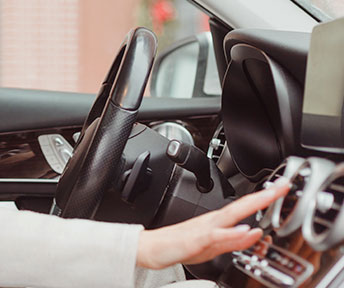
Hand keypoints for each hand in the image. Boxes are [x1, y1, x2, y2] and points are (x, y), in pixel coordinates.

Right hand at [136, 180, 289, 269]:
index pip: (245, 208)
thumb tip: (255, 233)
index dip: (265, 198)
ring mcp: (203, 230)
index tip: (282, 188)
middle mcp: (212, 222)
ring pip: (231, 216)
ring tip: (269, 198)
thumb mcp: (212, 248)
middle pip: (242, 206)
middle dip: (263, 196)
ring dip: (250, 207)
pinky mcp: (195, 241)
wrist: (150, 249)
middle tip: (283, 186)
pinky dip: (232, 233)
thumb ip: (234, 241)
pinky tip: (244, 230)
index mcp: (217, 223)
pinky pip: (216, 236)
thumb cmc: (177, 246)